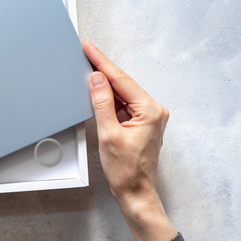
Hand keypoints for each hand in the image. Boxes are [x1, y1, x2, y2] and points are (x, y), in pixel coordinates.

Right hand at [82, 39, 176, 240]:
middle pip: (123, 84)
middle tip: (85, 52)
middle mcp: (154, 110)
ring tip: (87, 69)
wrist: (135, 192)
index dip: (102, 62)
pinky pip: (124, 104)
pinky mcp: (143, 123)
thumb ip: (102, 104)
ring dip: (105, 84)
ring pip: (123, 93)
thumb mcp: (108, 134)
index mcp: (150, 111)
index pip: (121, 80)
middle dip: (103, 69)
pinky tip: (98, 92)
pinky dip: (110, 98)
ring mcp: (150, 117)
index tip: (89, 48)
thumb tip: (96, 80)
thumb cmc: (126, 170)